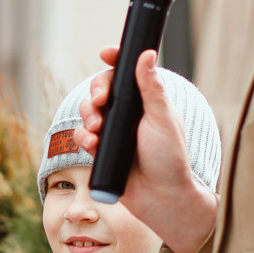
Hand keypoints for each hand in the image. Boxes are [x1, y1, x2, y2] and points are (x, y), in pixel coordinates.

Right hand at [76, 46, 218, 252]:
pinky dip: (83, 138)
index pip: (127, 73)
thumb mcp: (163, 119)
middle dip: (95, 93)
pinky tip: (91, 145)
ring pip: (88, 112)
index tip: (106, 53)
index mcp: (146, 102)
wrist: (160, 199)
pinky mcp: (102, 152)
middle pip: (101, 90)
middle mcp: (128, 115)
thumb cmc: (170, 159)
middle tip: (100, 101)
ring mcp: (113, 133)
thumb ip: (152, 88)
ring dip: (87, 116)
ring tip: (96, 130)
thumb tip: (147, 53)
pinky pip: (83, 137)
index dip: (115, 61)